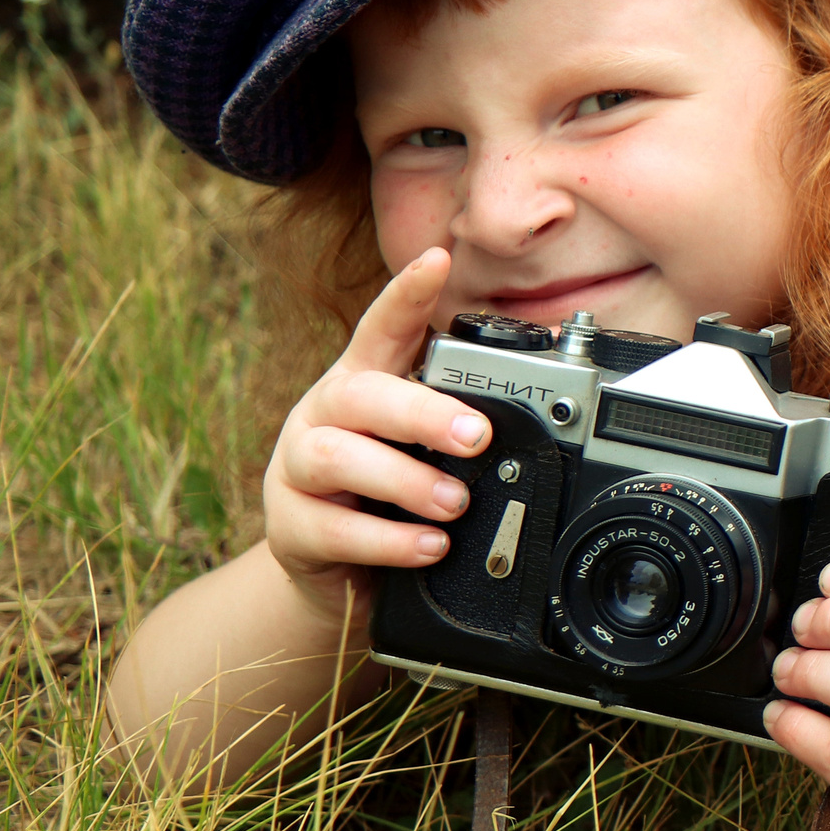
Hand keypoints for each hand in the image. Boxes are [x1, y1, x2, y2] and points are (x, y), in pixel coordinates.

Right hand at [261, 247, 494, 626]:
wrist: (336, 569)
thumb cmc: (389, 490)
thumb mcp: (424, 444)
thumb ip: (462, 416)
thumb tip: (539, 393)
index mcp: (365, 382)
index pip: (383, 327)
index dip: (407, 293)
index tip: (437, 261)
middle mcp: (325, 414)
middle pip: (361, 395)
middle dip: (421, 412)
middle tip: (475, 435)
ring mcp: (297, 467)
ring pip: (336, 457)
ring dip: (405, 480)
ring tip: (453, 503)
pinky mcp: (290, 524)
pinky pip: (333, 528)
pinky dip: (387, 541)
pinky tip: (428, 546)